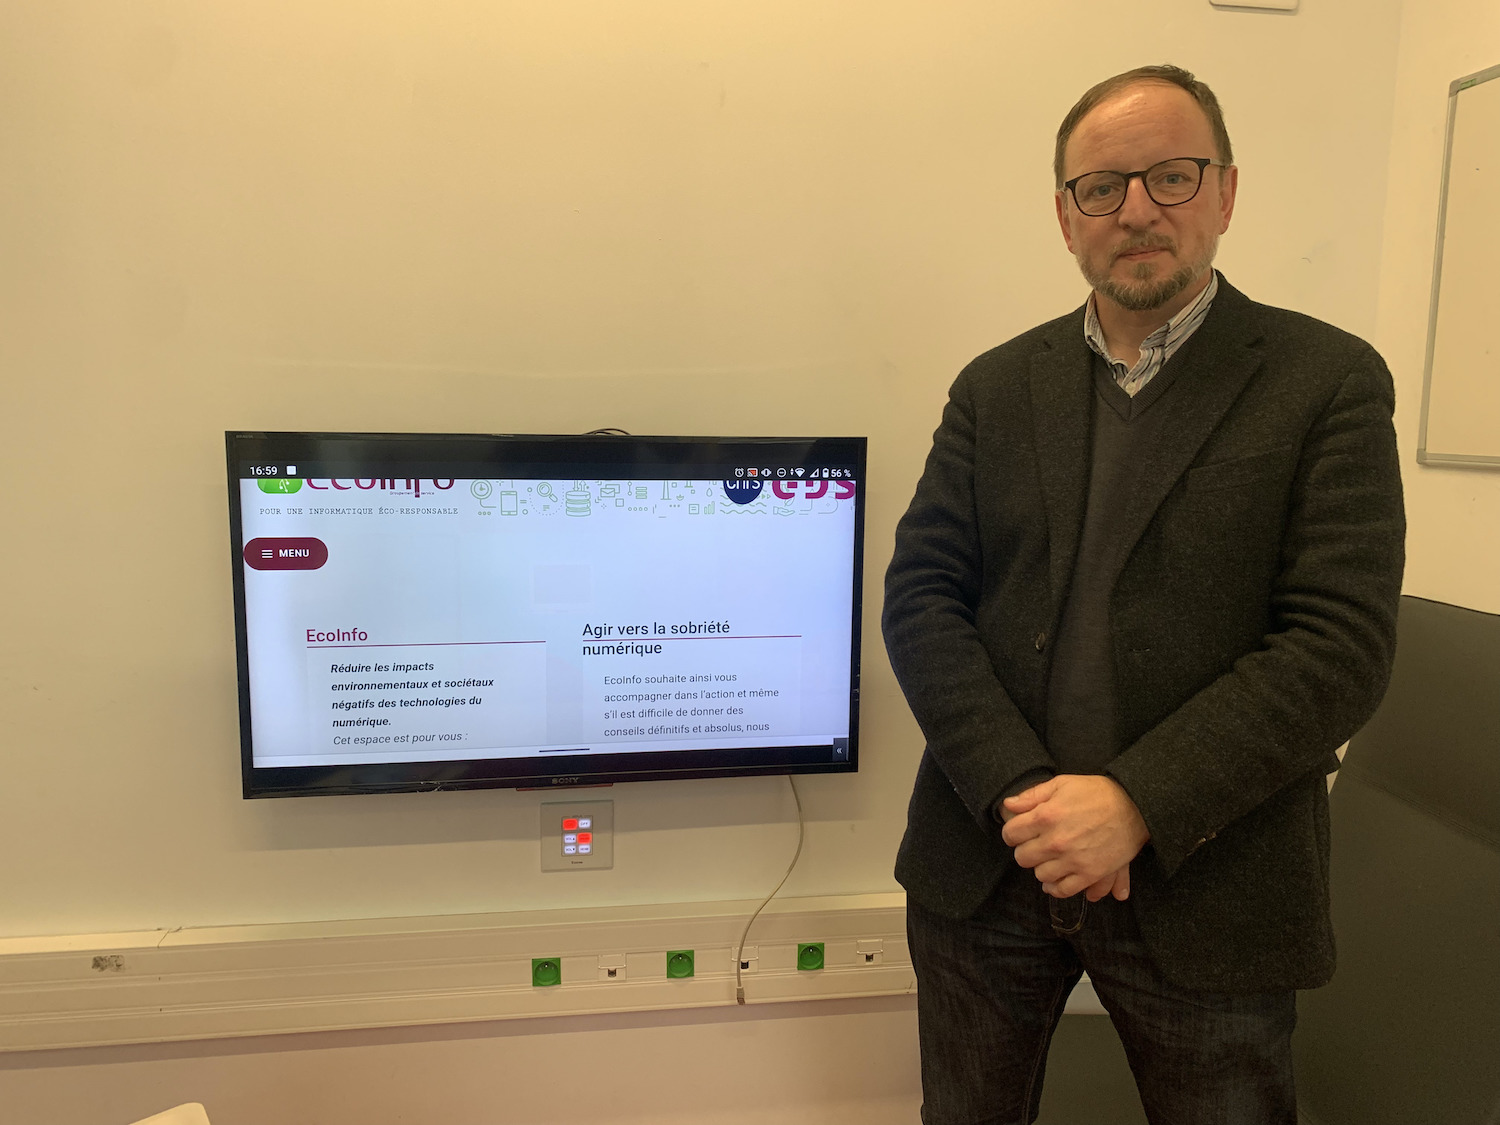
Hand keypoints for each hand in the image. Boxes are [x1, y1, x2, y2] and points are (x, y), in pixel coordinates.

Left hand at [1000, 775, 1148, 898]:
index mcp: (1046, 816)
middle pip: (1022, 857)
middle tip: (1035, 844)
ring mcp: (1072, 860)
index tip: (1020, 831)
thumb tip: (1008, 805)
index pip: (1011, 834)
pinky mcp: (1089, 874)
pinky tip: (1055, 880)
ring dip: (1041, 867)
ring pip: (1040, 875)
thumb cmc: (1097, 793)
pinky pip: (1063, 890)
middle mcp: (1056, 841)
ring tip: (1049, 858)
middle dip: (1025, 849)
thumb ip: (1032, 795)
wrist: (1134, 807)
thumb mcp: (1062, 784)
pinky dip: (1055, 887)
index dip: (1013, 832)